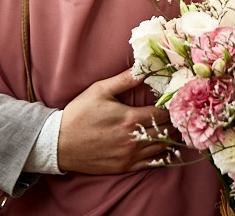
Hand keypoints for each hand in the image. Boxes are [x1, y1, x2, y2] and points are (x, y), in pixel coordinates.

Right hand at [57, 69, 171, 173]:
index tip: (172, 101)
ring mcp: (130, 156)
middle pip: (167, 131)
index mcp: (130, 119)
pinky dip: (162, 154)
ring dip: (170, 137)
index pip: (164, 114)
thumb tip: (145, 67)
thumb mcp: (100, 90)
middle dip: (174, 121)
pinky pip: (153, 164)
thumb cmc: (79, 113)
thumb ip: (125, 79)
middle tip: (176, 113)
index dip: (171, 106)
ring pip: (163, 148)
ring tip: (170, 127)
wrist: (59, 143)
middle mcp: (134, 140)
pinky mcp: (125, 167)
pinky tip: (162, 146)